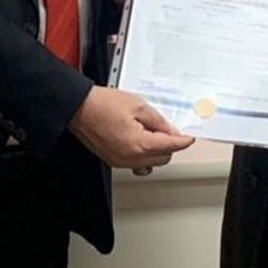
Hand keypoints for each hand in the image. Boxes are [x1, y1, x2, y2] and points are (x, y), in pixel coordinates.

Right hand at [69, 86, 194, 168]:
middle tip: (168, 128)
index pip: (170, 146)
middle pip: (163, 159)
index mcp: (138, 145)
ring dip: (157, 150)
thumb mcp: (139, 106)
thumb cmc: (102, 104)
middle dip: (169, 145)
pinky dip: (143, 152)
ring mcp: (120, 161)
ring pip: (151, 163)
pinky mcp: (113, 160)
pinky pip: (137, 162)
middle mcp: (129, 158)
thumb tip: (172, 131)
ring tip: (150, 130)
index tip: (188, 138)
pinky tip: (140, 137)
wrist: (79, 108)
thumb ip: (159, 121)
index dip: (182, 140)